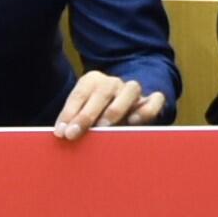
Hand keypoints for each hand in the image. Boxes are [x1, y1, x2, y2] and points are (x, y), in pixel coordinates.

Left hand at [53, 70, 169, 140]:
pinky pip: (156, 99)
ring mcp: (133, 91)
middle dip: (86, 115)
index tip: (62, 132)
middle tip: (74, 134)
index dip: (69, 113)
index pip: (79, 94)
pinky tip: (134, 122)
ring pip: (131, 89)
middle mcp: (113, 82)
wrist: (119, 103)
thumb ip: (73, 121)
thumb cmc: (95, 115)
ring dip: (116, 108)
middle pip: (102, 92)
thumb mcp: (81, 113)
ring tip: (105, 127)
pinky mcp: (150, 100)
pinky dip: (147, 109)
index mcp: (92, 81)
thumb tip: (61, 135)